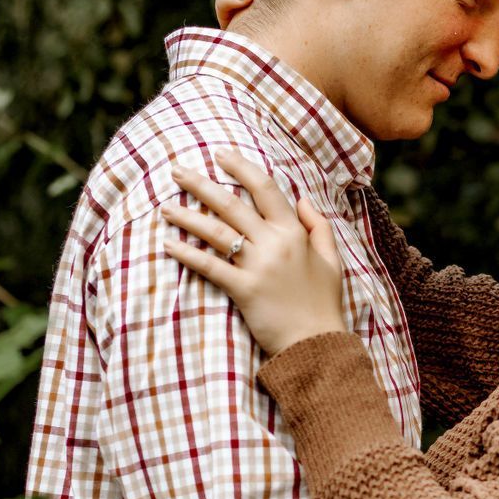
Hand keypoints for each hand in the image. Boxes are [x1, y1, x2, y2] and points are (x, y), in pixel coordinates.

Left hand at [161, 150, 344, 357]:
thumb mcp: (332, 260)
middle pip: (232, 204)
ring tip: (166, 208)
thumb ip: (319, 226)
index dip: (242, 167)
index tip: (221, 154)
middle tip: (177, 171)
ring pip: (216, 231)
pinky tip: (168, 245)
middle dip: (201, 185)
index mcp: (295, 232)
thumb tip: (303, 198)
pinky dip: (187, 254)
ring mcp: (257, 266)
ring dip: (187, 216)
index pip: (265, 189)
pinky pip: (209, 266)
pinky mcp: (243, 289)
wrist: (317, 343)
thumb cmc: (323, 303)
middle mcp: (274, 243)